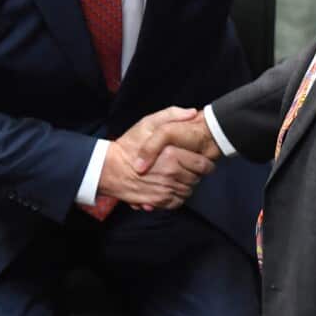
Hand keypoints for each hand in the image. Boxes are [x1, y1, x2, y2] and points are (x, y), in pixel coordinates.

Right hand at [97, 107, 215, 209]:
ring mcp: (165, 190)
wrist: (109, 168)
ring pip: (188, 191)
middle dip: (195, 173)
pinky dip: (177, 196)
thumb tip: (192, 113)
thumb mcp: (148, 123)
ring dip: (186, 184)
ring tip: (178, 176)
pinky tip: (170, 186)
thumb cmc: (128, 145)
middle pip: (197, 178)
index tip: (202, 160)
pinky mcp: (158, 201)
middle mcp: (171, 174)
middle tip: (188, 167)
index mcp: (172, 155)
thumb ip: (172, 115)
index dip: (206, 163)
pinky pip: (177, 202)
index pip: (203, 165)